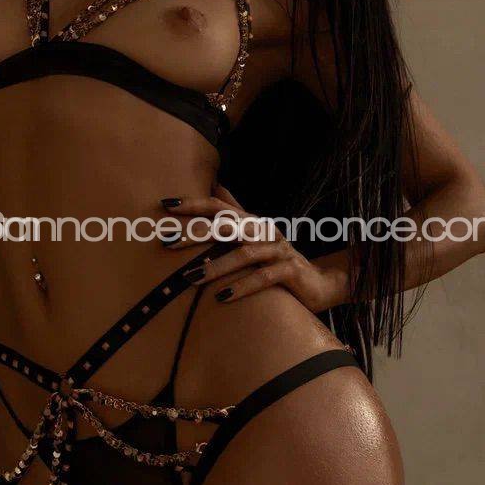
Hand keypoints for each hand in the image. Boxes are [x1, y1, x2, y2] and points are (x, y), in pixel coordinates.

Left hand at [160, 184, 349, 311]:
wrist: (319, 283)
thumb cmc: (277, 261)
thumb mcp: (253, 238)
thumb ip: (234, 215)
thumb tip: (214, 187)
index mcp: (251, 222)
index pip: (219, 207)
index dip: (193, 203)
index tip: (165, 205)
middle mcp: (263, 231)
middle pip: (227, 225)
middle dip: (196, 233)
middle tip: (168, 242)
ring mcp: (278, 250)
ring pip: (244, 254)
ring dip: (215, 266)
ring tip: (190, 279)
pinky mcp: (290, 271)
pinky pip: (264, 277)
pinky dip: (242, 286)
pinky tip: (222, 297)